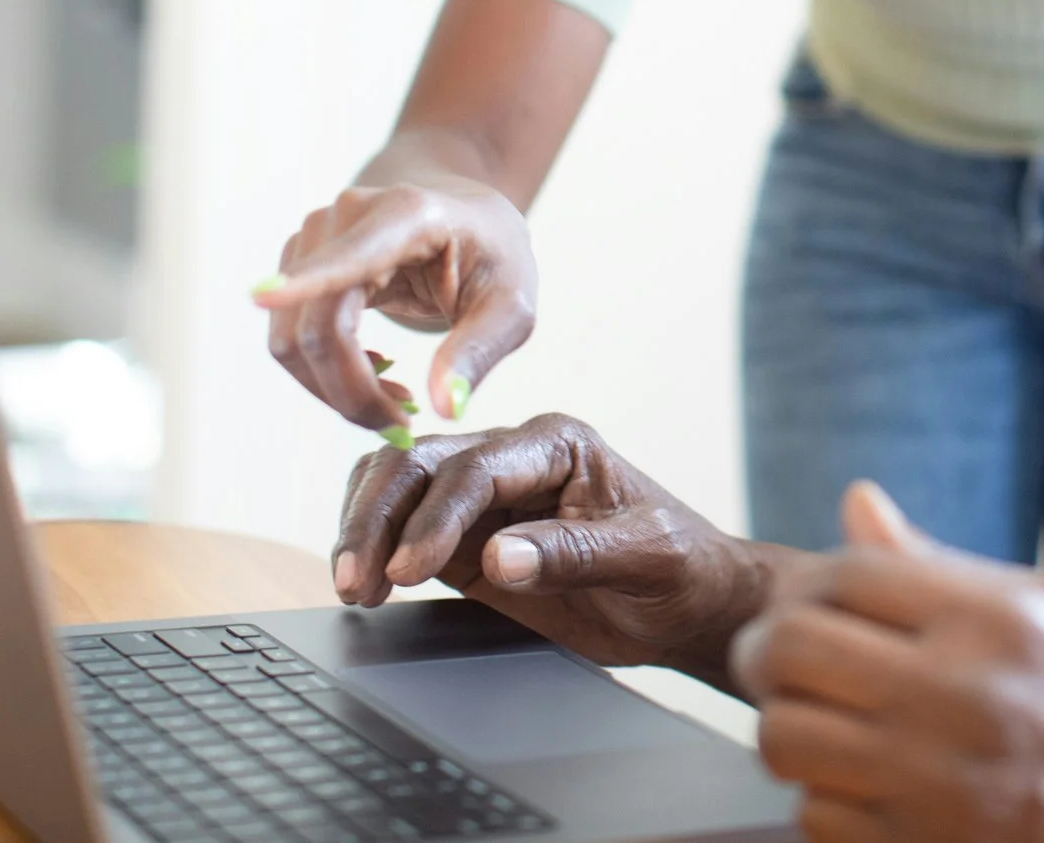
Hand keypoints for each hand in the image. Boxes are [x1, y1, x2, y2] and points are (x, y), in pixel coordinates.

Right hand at [253, 180, 536, 431]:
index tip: (263, 296)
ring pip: (292, 340)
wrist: (466, 218)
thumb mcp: (512, 305)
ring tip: (397, 402)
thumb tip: (444, 408)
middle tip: (403, 427)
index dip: (307, 280)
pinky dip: (326, 373)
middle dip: (352, 394)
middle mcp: (347, 216)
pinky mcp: (298, 262)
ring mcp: (314, 237)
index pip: (350, 257)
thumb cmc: (493, 257)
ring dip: (337, 389)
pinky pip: (290, 337)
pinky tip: (377, 374)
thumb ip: (479, 352)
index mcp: (408, 215)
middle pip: (316, 326)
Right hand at [332, 414, 780, 686]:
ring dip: (366, 528)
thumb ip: (573, 555)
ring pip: (399, 485)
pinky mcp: (465, 535)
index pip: (477, 466)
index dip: (435, 516)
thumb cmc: (680, 568)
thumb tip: (496, 557)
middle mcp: (513, 457)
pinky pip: (401, 524)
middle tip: (358, 579)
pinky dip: (374, 545)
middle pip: (420, 464)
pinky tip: (364, 582)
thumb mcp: (645, 559)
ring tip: (353, 586)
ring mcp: (484, 495)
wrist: (690, 601)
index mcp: (558, 443)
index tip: (409, 570)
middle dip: (379, 517)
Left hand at [730, 485, 1043, 842]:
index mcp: (1000, 619)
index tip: (815, 603)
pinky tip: (857, 786)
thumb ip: (943, 562)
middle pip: (794, 647)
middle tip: (781, 660)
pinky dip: (821, 800)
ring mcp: (943, 784)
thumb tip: (854, 501)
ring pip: (787, 738)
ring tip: (814, 721)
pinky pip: (816, 817)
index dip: (810, 584)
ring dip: (785, 726)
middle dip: (768, 649)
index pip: (846, 573)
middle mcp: (965, 694)